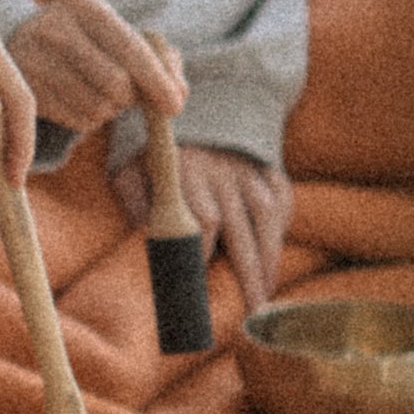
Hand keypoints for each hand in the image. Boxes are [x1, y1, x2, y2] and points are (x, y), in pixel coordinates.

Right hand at [2, 0, 185, 141]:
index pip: (129, 47)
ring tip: (102, 94)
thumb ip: (159, 58)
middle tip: (128, 94)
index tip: (175, 106)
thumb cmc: (89, 39)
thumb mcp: (119, 34)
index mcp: (83, 4)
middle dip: (131, 97)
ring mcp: (32, 58)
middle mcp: (53, 26)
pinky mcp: (25, 88)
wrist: (23, 40)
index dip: (157, 80)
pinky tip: (82, 101)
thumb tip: (178, 94)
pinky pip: (77, 120)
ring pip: (97, 106)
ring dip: (111, 110)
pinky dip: (90, 119)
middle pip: (115, 83)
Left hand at [110, 142, 293, 312]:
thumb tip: (143, 230)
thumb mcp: (131, 164)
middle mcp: (224, 172)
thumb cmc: (157, 150)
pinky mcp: (271, 170)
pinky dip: (281, 232)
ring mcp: (251, 171)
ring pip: (268, 220)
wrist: (202, 102)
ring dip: (269, 261)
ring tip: (266, 296)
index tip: (197, 287)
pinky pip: (283, 203)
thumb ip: (131, 195)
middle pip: (242, 230)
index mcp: (187, 170)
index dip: (202, 255)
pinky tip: (273, 261)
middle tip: (251, 311)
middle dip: (248, 274)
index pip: (202, 220)